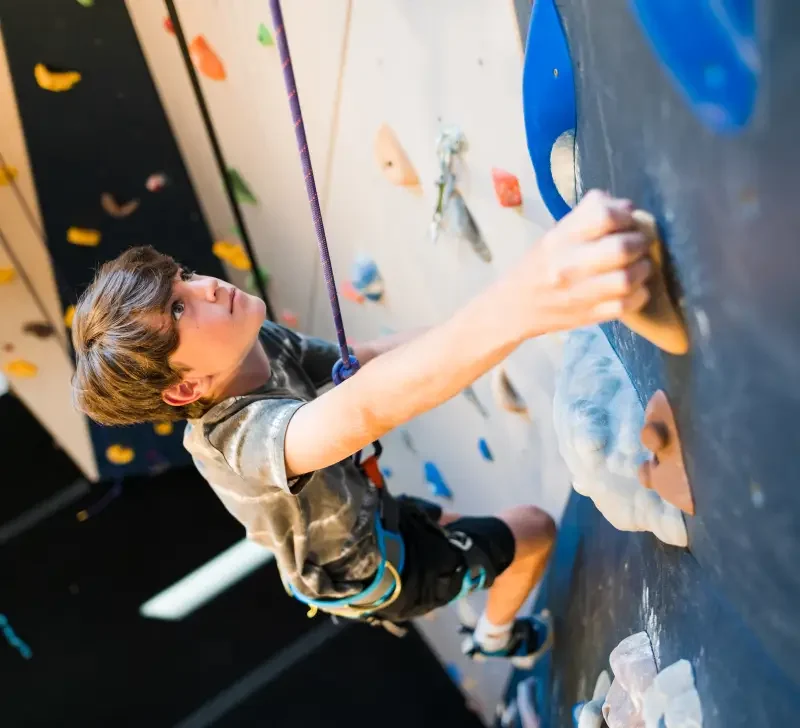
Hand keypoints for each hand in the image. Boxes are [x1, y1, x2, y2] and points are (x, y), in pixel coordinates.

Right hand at [509, 189, 652, 337]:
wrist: (513, 307)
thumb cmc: (537, 266)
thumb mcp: (554, 234)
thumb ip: (587, 216)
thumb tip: (625, 206)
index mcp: (559, 239)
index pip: (603, 216)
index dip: (625, 214)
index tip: (627, 219)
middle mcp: (568, 265)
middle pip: (622, 248)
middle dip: (640, 242)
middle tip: (639, 243)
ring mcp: (578, 293)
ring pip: (628, 279)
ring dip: (643, 269)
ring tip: (640, 265)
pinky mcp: (589, 316)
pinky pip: (627, 304)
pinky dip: (639, 294)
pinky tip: (634, 288)